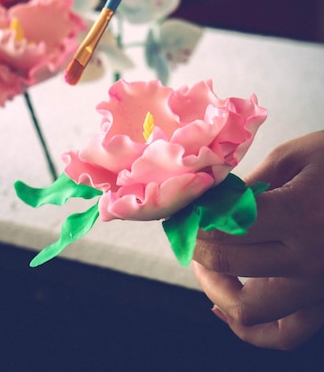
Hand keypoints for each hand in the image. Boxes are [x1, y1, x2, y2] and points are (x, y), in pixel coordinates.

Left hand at [192, 131, 323, 349]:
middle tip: (186, 229)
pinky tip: (224, 310)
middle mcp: (308, 259)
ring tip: (205, 264)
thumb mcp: (293, 157)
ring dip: (214, 287)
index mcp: (297, 214)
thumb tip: (208, 205)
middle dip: (194, 243)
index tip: (183, 208)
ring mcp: (319, 288)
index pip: (223, 224)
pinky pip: (285, 334)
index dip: (194, 215)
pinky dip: (250, 331)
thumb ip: (249, 185)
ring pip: (248, 310)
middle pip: (227, 261)